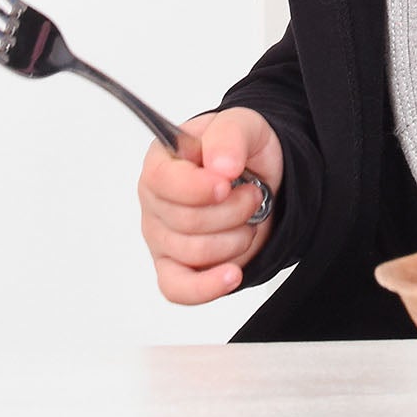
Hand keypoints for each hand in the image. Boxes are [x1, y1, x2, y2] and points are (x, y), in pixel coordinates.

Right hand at [137, 107, 283, 304]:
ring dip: (235, 237)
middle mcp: (154, 201)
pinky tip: (231, 275)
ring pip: (193, 253)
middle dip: (233, 210)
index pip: (161, 182)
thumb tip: (220, 167)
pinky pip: (179, 290)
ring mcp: (161, 238)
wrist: (261, 180)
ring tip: (247, 217)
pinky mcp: (174, 268)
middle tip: (252, 194)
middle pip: (185, 222)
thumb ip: (230, 135)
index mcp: (161, 162)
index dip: (196, 188)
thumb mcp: (245, 126)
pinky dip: (207, 286)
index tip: (227, 183)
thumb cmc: (242, 152)